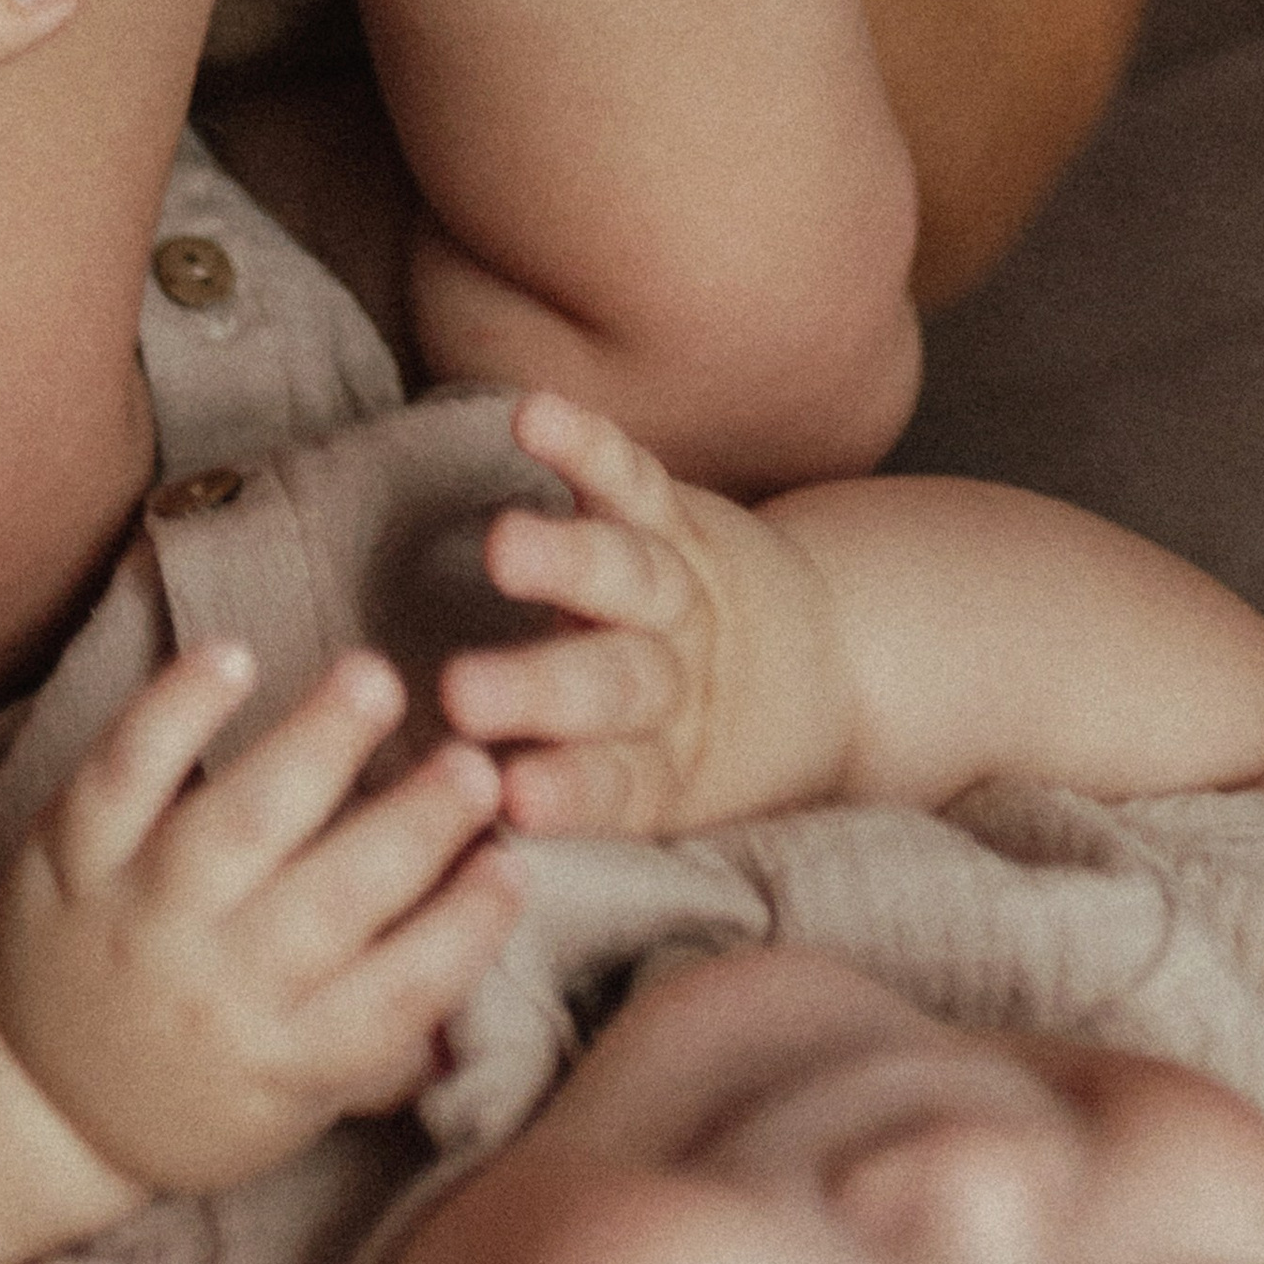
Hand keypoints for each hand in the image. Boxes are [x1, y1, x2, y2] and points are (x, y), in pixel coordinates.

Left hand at [0, 642, 520, 1196]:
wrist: (29, 1096)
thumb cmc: (199, 1089)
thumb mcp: (296, 1105)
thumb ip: (391, 1047)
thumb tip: (499, 983)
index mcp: (283, 1061)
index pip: (394, 998)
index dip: (463, 932)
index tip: (515, 865)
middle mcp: (212, 992)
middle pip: (329, 903)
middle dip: (413, 826)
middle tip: (477, 761)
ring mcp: (136, 920)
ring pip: (233, 825)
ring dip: (312, 746)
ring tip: (375, 678)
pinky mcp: (66, 858)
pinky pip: (120, 776)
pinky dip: (172, 712)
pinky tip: (233, 656)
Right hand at [440, 395, 854, 837]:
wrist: (821, 665)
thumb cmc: (677, 749)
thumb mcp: (653, 798)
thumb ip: (562, 809)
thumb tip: (443, 850)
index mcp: (662, 773)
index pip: (611, 786)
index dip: (567, 792)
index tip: (513, 800)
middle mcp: (673, 681)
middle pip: (612, 684)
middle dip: (538, 687)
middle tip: (463, 693)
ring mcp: (678, 594)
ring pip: (626, 575)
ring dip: (566, 560)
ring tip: (505, 545)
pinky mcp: (672, 515)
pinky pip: (630, 475)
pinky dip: (584, 443)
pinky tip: (532, 413)